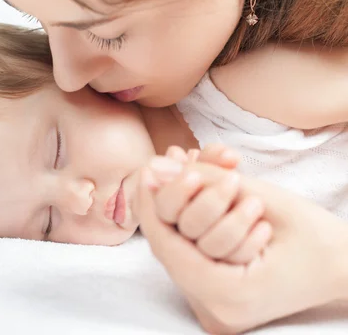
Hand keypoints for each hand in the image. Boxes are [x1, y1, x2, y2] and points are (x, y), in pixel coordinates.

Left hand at [137, 161, 347, 333]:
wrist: (346, 269)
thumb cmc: (318, 237)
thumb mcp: (263, 197)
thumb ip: (207, 180)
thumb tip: (158, 166)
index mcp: (229, 295)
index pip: (168, 246)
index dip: (153, 204)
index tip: (149, 169)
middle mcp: (217, 312)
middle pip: (169, 251)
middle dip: (165, 204)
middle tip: (164, 166)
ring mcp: (217, 311)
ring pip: (177, 254)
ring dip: (176, 215)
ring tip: (181, 177)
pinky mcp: (219, 301)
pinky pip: (191, 261)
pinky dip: (189, 230)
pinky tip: (192, 202)